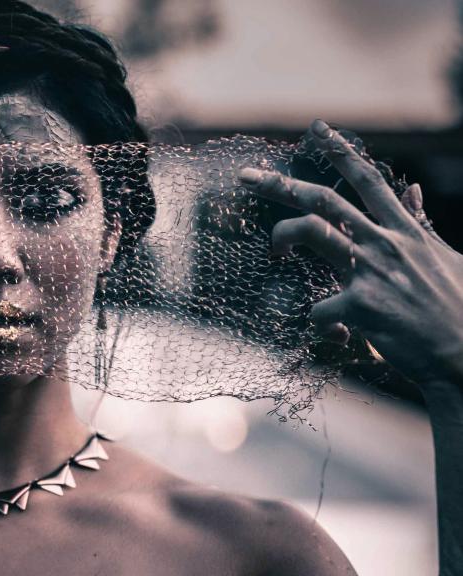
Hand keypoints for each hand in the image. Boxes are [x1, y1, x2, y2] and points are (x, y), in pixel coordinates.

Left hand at [238, 119, 462, 395]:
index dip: (341, 152)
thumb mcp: (443, 256)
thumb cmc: (456, 309)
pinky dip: (322, 323)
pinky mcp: (361, 307)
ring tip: (276, 250)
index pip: (368, 180)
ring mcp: (371, 272)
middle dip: (279, 184)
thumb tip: (412, 188)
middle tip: (246, 176)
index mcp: (405, 231)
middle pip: (323, 199)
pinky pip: (317, 309)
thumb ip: (420, 222)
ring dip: (282, 236)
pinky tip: (339, 335)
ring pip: (311, 230)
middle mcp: (385, 243)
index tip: (317, 129)